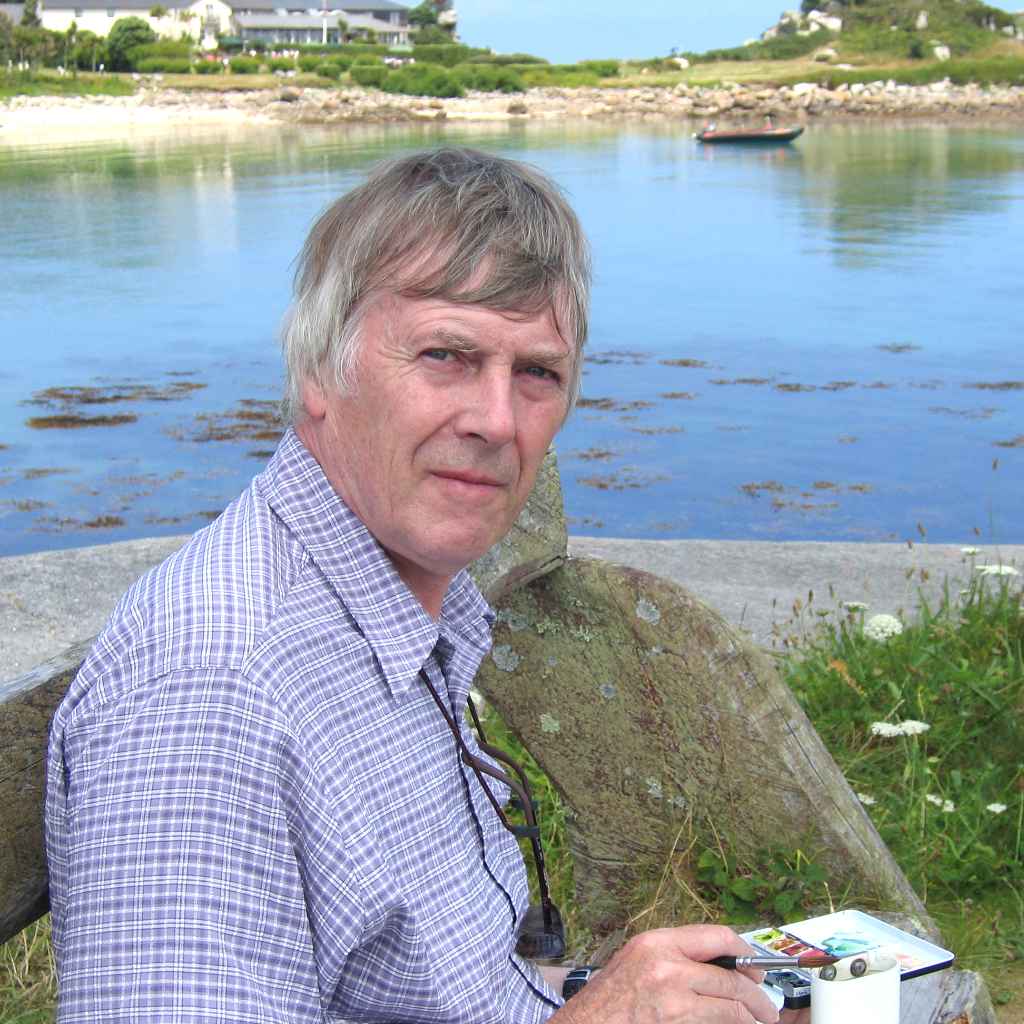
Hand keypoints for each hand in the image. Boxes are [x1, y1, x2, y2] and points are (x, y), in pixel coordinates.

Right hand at [552, 924, 779, 1023]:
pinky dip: (734, 1023)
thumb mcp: (639, 960)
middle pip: (730, 974)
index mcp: (658, 942)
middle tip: (766, 1004)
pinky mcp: (676, 1020)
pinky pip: (719, 1020)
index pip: (716, 936)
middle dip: (756, 992)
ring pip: (730, 1002)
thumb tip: (719, 964)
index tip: (754, 966)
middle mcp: (667, 963)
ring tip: (761, 1019)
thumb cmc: (610, 998)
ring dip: (752, 1013)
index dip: (743, 951)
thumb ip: (675, 957)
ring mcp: (673, 995)